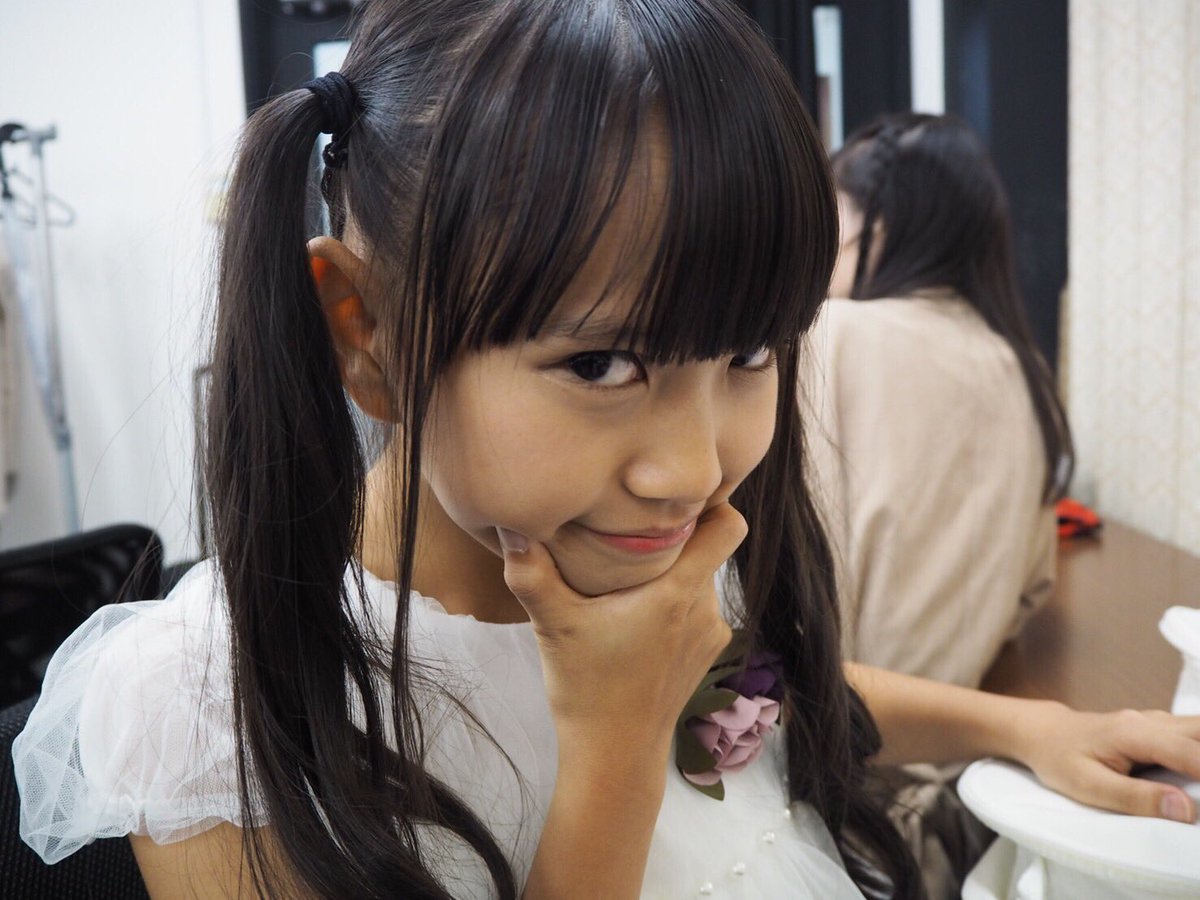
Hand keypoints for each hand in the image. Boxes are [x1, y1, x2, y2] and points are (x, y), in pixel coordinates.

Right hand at [498, 503, 745, 767]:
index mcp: (678, 592)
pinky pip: (695, 608)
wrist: (614, 756)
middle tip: (629, 533)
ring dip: (670, 572)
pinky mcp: (704, 653)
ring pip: (698, 578)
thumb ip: (533, 573)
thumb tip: (511, 526)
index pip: (729, 526)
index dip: (710, 503)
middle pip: (707, 547)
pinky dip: (672, 602)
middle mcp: (704, 608)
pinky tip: (635, 615)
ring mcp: (709, 633)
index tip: (670, 501)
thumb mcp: (554, 627)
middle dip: (672, 537)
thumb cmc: (587, 690)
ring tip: (627, 576)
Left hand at [1016, 703, 1199, 822]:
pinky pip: (1192, 735)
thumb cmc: (1059, 758)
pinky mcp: (1157, 729)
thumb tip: (1185, 810)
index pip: (1189, 753)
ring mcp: (1155, 721)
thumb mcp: (1089, 786)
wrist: (1042, 732)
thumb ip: (1137, 798)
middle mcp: (1149, 720)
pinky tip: (1196, 775)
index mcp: (1133, 733)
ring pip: (1199, 729)